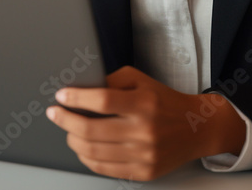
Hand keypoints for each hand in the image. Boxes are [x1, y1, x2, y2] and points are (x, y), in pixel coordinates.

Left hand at [45, 65, 245, 180]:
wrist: (196, 128)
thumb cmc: (165, 100)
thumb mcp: (140, 80)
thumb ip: (111, 81)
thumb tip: (81, 88)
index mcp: (143, 103)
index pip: (102, 101)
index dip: (76, 99)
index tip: (61, 96)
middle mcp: (144, 130)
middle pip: (92, 130)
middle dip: (66, 121)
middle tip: (55, 113)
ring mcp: (144, 154)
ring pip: (94, 152)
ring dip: (73, 140)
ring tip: (68, 131)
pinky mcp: (144, 171)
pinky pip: (105, 169)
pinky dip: (87, 158)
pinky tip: (82, 147)